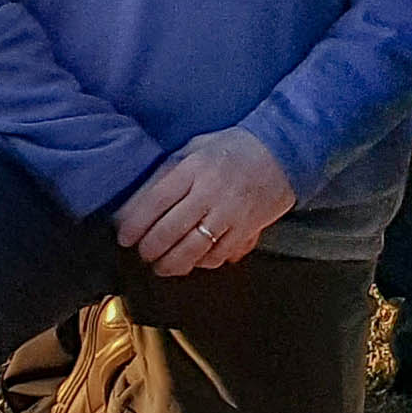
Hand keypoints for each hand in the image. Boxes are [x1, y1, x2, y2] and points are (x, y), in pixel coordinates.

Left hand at [110, 128, 292, 276]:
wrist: (286, 149)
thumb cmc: (236, 147)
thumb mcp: (198, 147)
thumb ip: (171, 170)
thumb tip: (139, 200)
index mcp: (195, 168)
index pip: (155, 203)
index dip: (134, 226)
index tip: (125, 238)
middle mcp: (211, 192)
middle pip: (169, 231)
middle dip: (149, 250)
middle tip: (144, 254)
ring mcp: (231, 212)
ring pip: (191, 250)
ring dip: (170, 264)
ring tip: (162, 266)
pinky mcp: (248, 228)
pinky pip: (218, 254)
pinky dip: (202, 262)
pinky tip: (194, 260)